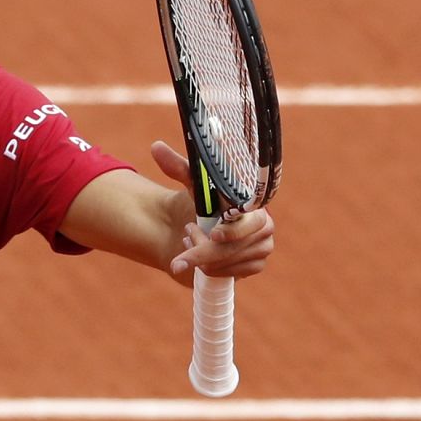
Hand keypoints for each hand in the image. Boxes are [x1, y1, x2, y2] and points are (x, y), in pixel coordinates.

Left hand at [151, 141, 275, 283]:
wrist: (199, 230)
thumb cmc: (201, 203)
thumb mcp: (193, 186)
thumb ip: (179, 167)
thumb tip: (155, 147)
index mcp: (256, 204)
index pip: (251, 223)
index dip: (233, 231)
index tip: (213, 234)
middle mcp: (265, 226)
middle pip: (233, 248)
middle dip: (202, 249)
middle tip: (182, 242)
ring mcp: (263, 247)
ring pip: (227, 262)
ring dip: (201, 256)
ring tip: (190, 240)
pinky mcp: (256, 265)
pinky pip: (229, 274)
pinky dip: (210, 268)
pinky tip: (201, 258)